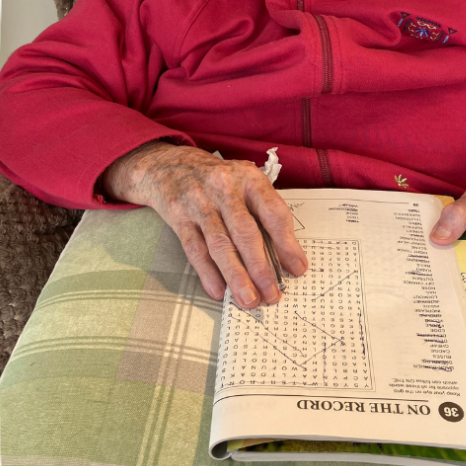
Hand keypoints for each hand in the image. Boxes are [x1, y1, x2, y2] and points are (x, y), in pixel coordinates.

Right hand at [102, 141, 307, 306]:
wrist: (169, 164)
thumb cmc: (218, 178)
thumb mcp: (245, 182)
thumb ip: (264, 212)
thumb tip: (285, 255)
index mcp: (249, 179)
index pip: (273, 213)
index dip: (287, 243)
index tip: (297, 268)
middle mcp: (225, 189)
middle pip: (246, 232)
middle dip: (261, 268)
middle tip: (272, 294)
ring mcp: (200, 203)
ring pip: (220, 245)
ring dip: (236, 276)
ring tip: (249, 300)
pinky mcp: (179, 218)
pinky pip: (195, 249)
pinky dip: (208, 273)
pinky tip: (219, 291)